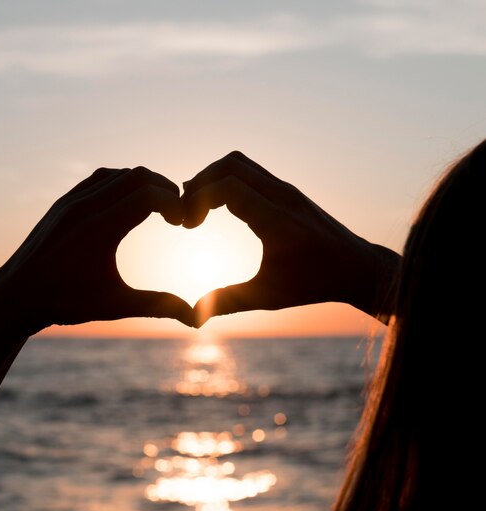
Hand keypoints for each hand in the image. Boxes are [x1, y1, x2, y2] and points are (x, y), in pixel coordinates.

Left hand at [0, 166, 194, 338]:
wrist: (15, 296)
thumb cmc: (64, 303)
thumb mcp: (114, 306)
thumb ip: (157, 305)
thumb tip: (195, 319)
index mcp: (98, 230)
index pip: (147, 195)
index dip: (175, 203)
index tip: (184, 224)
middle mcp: (83, 207)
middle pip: (137, 176)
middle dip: (165, 189)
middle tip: (177, 214)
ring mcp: (70, 201)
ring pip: (119, 174)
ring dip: (144, 184)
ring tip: (159, 208)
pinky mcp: (63, 202)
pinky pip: (100, 179)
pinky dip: (122, 183)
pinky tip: (131, 204)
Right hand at [182, 151, 398, 324]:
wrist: (356, 268)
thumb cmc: (315, 284)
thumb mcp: (269, 297)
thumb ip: (229, 300)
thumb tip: (194, 315)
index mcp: (277, 221)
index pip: (228, 187)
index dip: (198, 199)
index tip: (188, 226)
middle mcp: (283, 196)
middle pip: (229, 166)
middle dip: (199, 183)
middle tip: (186, 214)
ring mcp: (286, 190)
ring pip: (239, 163)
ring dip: (212, 178)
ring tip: (197, 207)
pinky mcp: (287, 190)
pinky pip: (250, 171)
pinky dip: (227, 180)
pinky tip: (218, 205)